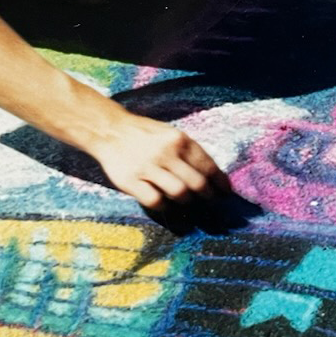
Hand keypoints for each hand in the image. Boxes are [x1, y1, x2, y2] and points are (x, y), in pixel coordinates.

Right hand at [91, 113, 231, 208]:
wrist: (110, 130)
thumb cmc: (146, 134)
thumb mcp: (171, 134)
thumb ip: (189, 151)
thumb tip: (213, 174)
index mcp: (179, 140)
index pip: (208, 166)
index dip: (220, 182)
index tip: (225, 192)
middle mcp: (166, 153)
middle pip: (197, 183)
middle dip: (208, 196)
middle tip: (209, 201)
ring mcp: (147, 167)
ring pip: (179, 193)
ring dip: (187, 202)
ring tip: (187, 202)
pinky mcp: (131, 180)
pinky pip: (155, 200)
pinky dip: (164, 207)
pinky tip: (165, 204)